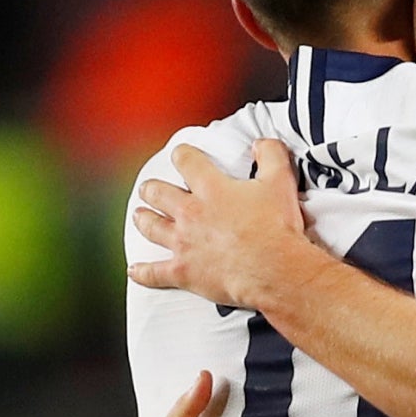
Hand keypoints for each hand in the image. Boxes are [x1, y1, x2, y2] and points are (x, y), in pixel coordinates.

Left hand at [129, 139, 316, 309]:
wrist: (271, 268)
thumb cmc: (275, 228)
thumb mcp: (280, 181)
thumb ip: (270, 155)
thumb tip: (261, 144)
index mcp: (212, 189)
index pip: (187, 161)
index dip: (182, 155)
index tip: (180, 155)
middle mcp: (191, 213)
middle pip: (159, 194)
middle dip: (152, 189)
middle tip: (149, 188)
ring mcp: (183, 243)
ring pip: (151, 227)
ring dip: (143, 220)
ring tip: (138, 216)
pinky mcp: (183, 271)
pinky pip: (154, 272)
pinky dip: (143, 272)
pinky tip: (135, 270)